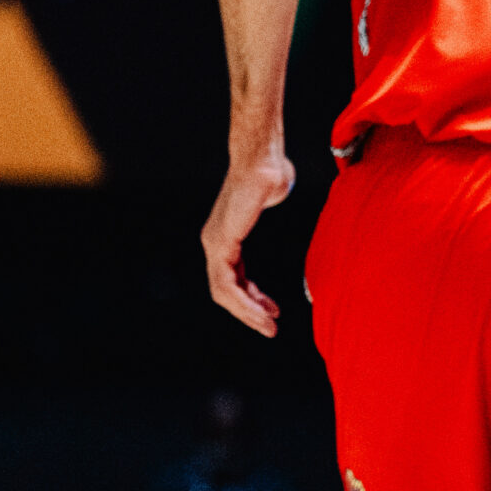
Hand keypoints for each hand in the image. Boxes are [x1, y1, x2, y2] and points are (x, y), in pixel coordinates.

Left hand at [203, 152, 295, 336]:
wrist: (264, 161)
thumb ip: (269, 199)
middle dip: (248, 313)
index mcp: (224, 237)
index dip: (251, 299)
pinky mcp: (220, 244)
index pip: (232, 280)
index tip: (271, 311)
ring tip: (268, 326)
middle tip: (269, 328)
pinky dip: (245, 302)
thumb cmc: (271, 172)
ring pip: (224, 292)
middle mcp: (215, 242)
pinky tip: (263, 311)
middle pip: (225, 291)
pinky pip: (227, 283)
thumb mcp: (271, 194)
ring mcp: (215, 243)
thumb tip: (276, 190)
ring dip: (247, 313)